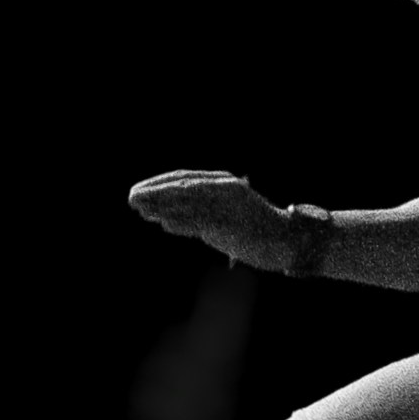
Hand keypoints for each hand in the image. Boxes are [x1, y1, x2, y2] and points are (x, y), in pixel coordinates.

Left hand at [129, 171, 298, 271]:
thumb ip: (198, 216)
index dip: (158, 183)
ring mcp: (228, 204)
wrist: (287, 241)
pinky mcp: (232, 221)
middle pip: (182, 186)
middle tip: (131, 197)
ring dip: (161, 204)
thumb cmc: (254, 231)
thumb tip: (166, 220)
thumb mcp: (223, 218)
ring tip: (139, 207)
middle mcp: (225, 188)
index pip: (184, 178)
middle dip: (154, 191)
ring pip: (189, 200)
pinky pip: (201, 220)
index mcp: (223, 183)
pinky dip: (181, 221)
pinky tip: (163, 223)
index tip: (138, 190)